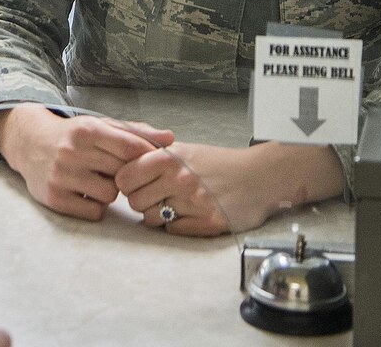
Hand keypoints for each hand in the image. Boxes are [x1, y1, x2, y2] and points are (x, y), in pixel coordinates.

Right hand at [0, 104, 172, 220]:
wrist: (30, 144)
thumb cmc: (75, 135)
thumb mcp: (101, 126)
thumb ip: (136, 132)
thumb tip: (170, 138)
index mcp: (87, 130)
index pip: (130, 147)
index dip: (145, 158)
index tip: (149, 163)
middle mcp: (72, 152)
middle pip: (122, 173)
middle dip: (125, 174)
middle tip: (117, 171)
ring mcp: (62, 176)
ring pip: (110, 195)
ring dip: (110, 191)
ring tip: (99, 180)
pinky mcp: (55, 198)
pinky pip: (94, 211)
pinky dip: (95, 205)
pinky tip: (86, 192)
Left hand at [115, 141, 345, 236]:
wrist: (259, 176)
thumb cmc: (219, 163)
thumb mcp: (184, 149)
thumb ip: (153, 154)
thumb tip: (121, 156)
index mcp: (170, 158)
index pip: (124, 177)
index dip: (127, 182)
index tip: (136, 183)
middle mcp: (180, 179)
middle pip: (135, 201)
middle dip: (142, 200)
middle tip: (158, 195)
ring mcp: (194, 203)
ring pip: (151, 219)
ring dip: (159, 215)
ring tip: (175, 205)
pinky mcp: (208, 223)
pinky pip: (173, 232)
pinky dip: (178, 226)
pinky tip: (190, 214)